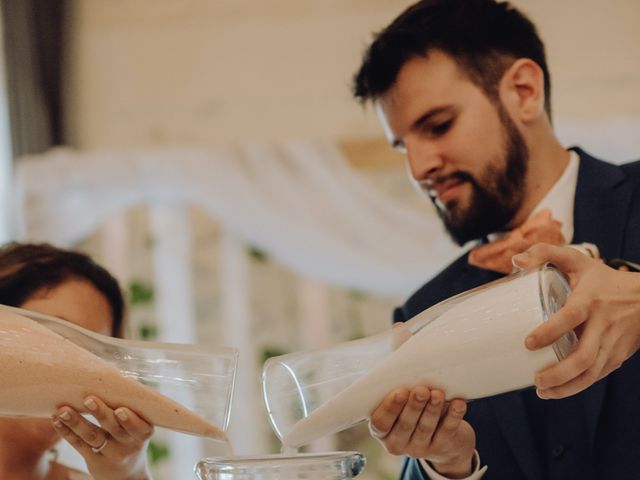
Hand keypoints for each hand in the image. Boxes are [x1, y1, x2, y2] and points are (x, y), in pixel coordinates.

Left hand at [52, 396, 152, 479]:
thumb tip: (115, 376)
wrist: (127, 475)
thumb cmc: (133, 439)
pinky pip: (78, 444)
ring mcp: (110, 454)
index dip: (129, 420)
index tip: (120, 409)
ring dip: (76, 422)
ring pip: (91, 436)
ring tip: (63, 410)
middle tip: (88, 399)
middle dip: (100, 413)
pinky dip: (66, 432)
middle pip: (112, 428)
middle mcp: (127, 445)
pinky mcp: (93, 460)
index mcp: (143, 435)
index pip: (138, 428)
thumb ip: (132, 409)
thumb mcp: (140, 428)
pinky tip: (56, 420)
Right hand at [369, 386, 474, 478]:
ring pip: (426, 427)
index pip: (381, 422)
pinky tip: (458, 404)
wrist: (443, 438)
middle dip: (414, 406)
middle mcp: (398, 442)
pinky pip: (447, 431)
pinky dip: (453, 416)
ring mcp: (419, 448)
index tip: (400, 392)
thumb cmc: (414, 410)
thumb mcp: (401, 404)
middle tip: (421, 391)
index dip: (390, 408)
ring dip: (432, 409)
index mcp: (383, 431)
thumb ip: (399, 391)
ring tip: (438, 394)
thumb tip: (404, 361)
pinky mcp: (441, 448)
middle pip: (405, 425)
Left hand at [513, 243, 639, 398]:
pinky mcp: (616, 357)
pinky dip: (578, 387)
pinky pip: (597, 376)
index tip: (528, 343)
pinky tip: (558, 391)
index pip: (570, 318)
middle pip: (583, 357)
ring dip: (567, 387)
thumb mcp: (578, 261)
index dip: (549, 332)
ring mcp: (611, 344)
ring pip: (591, 373)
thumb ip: (546, 253)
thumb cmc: (604, 280)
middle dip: (558, 374)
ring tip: (542, 391)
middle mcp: (602, 325)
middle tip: (535, 380)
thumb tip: (516, 261)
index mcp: (589, 301)